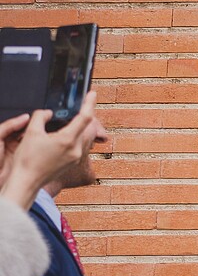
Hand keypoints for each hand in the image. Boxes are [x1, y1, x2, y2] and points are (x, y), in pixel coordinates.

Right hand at [0, 94, 101, 209]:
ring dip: (77, 128)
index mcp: (67, 140)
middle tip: (78, 106)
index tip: (92, 94)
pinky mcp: (72, 163)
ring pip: (82, 137)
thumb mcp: (31, 132)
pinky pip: (77, 146)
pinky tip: (62, 136)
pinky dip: (73, 137)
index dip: (89, 103)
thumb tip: (47, 113)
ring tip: (67, 121)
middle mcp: (76, 149)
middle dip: (82, 116)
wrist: (26, 181)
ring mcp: (75, 158)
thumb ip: (40, 117)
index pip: (84, 117)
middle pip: (85, 127)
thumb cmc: (27, 159)